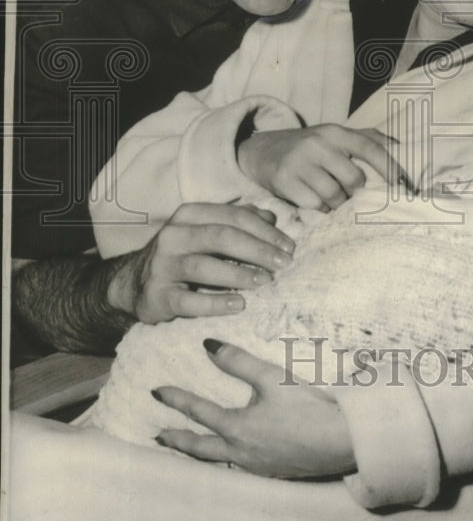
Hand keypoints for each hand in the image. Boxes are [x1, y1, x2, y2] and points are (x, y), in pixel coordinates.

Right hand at [107, 203, 294, 323]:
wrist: (135, 284)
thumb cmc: (184, 254)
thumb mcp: (208, 232)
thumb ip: (239, 222)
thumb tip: (272, 218)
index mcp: (190, 215)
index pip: (235, 217)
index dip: (266, 231)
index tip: (289, 247)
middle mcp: (174, 235)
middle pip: (223, 237)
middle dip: (259, 250)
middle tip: (284, 264)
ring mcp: (163, 266)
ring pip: (205, 266)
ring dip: (240, 274)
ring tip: (266, 282)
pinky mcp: (158, 295)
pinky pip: (189, 301)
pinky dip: (216, 303)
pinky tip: (239, 305)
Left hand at [153, 340, 354, 478]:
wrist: (342, 441)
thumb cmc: (308, 407)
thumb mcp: (271, 377)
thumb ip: (238, 361)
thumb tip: (208, 345)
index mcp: (237, 429)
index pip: (198, 412)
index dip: (176, 399)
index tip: (156, 391)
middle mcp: (241, 453)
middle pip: (200, 448)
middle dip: (177, 439)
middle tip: (159, 434)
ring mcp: (257, 465)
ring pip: (218, 461)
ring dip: (199, 452)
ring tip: (190, 446)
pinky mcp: (275, 469)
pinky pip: (239, 465)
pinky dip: (224, 458)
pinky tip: (233, 453)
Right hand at [237, 124, 411, 210]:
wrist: (264, 151)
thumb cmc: (310, 147)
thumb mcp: (335, 136)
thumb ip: (367, 138)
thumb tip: (400, 145)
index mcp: (336, 132)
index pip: (370, 149)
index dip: (391, 168)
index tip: (407, 187)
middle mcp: (318, 144)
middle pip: (353, 179)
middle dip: (356, 192)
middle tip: (349, 193)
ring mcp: (299, 162)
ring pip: (334, 195)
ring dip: (338, 203)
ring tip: (332, 197)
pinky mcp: (284, 180)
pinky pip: (314, 204)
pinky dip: (319, 208)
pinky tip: (315, 200)